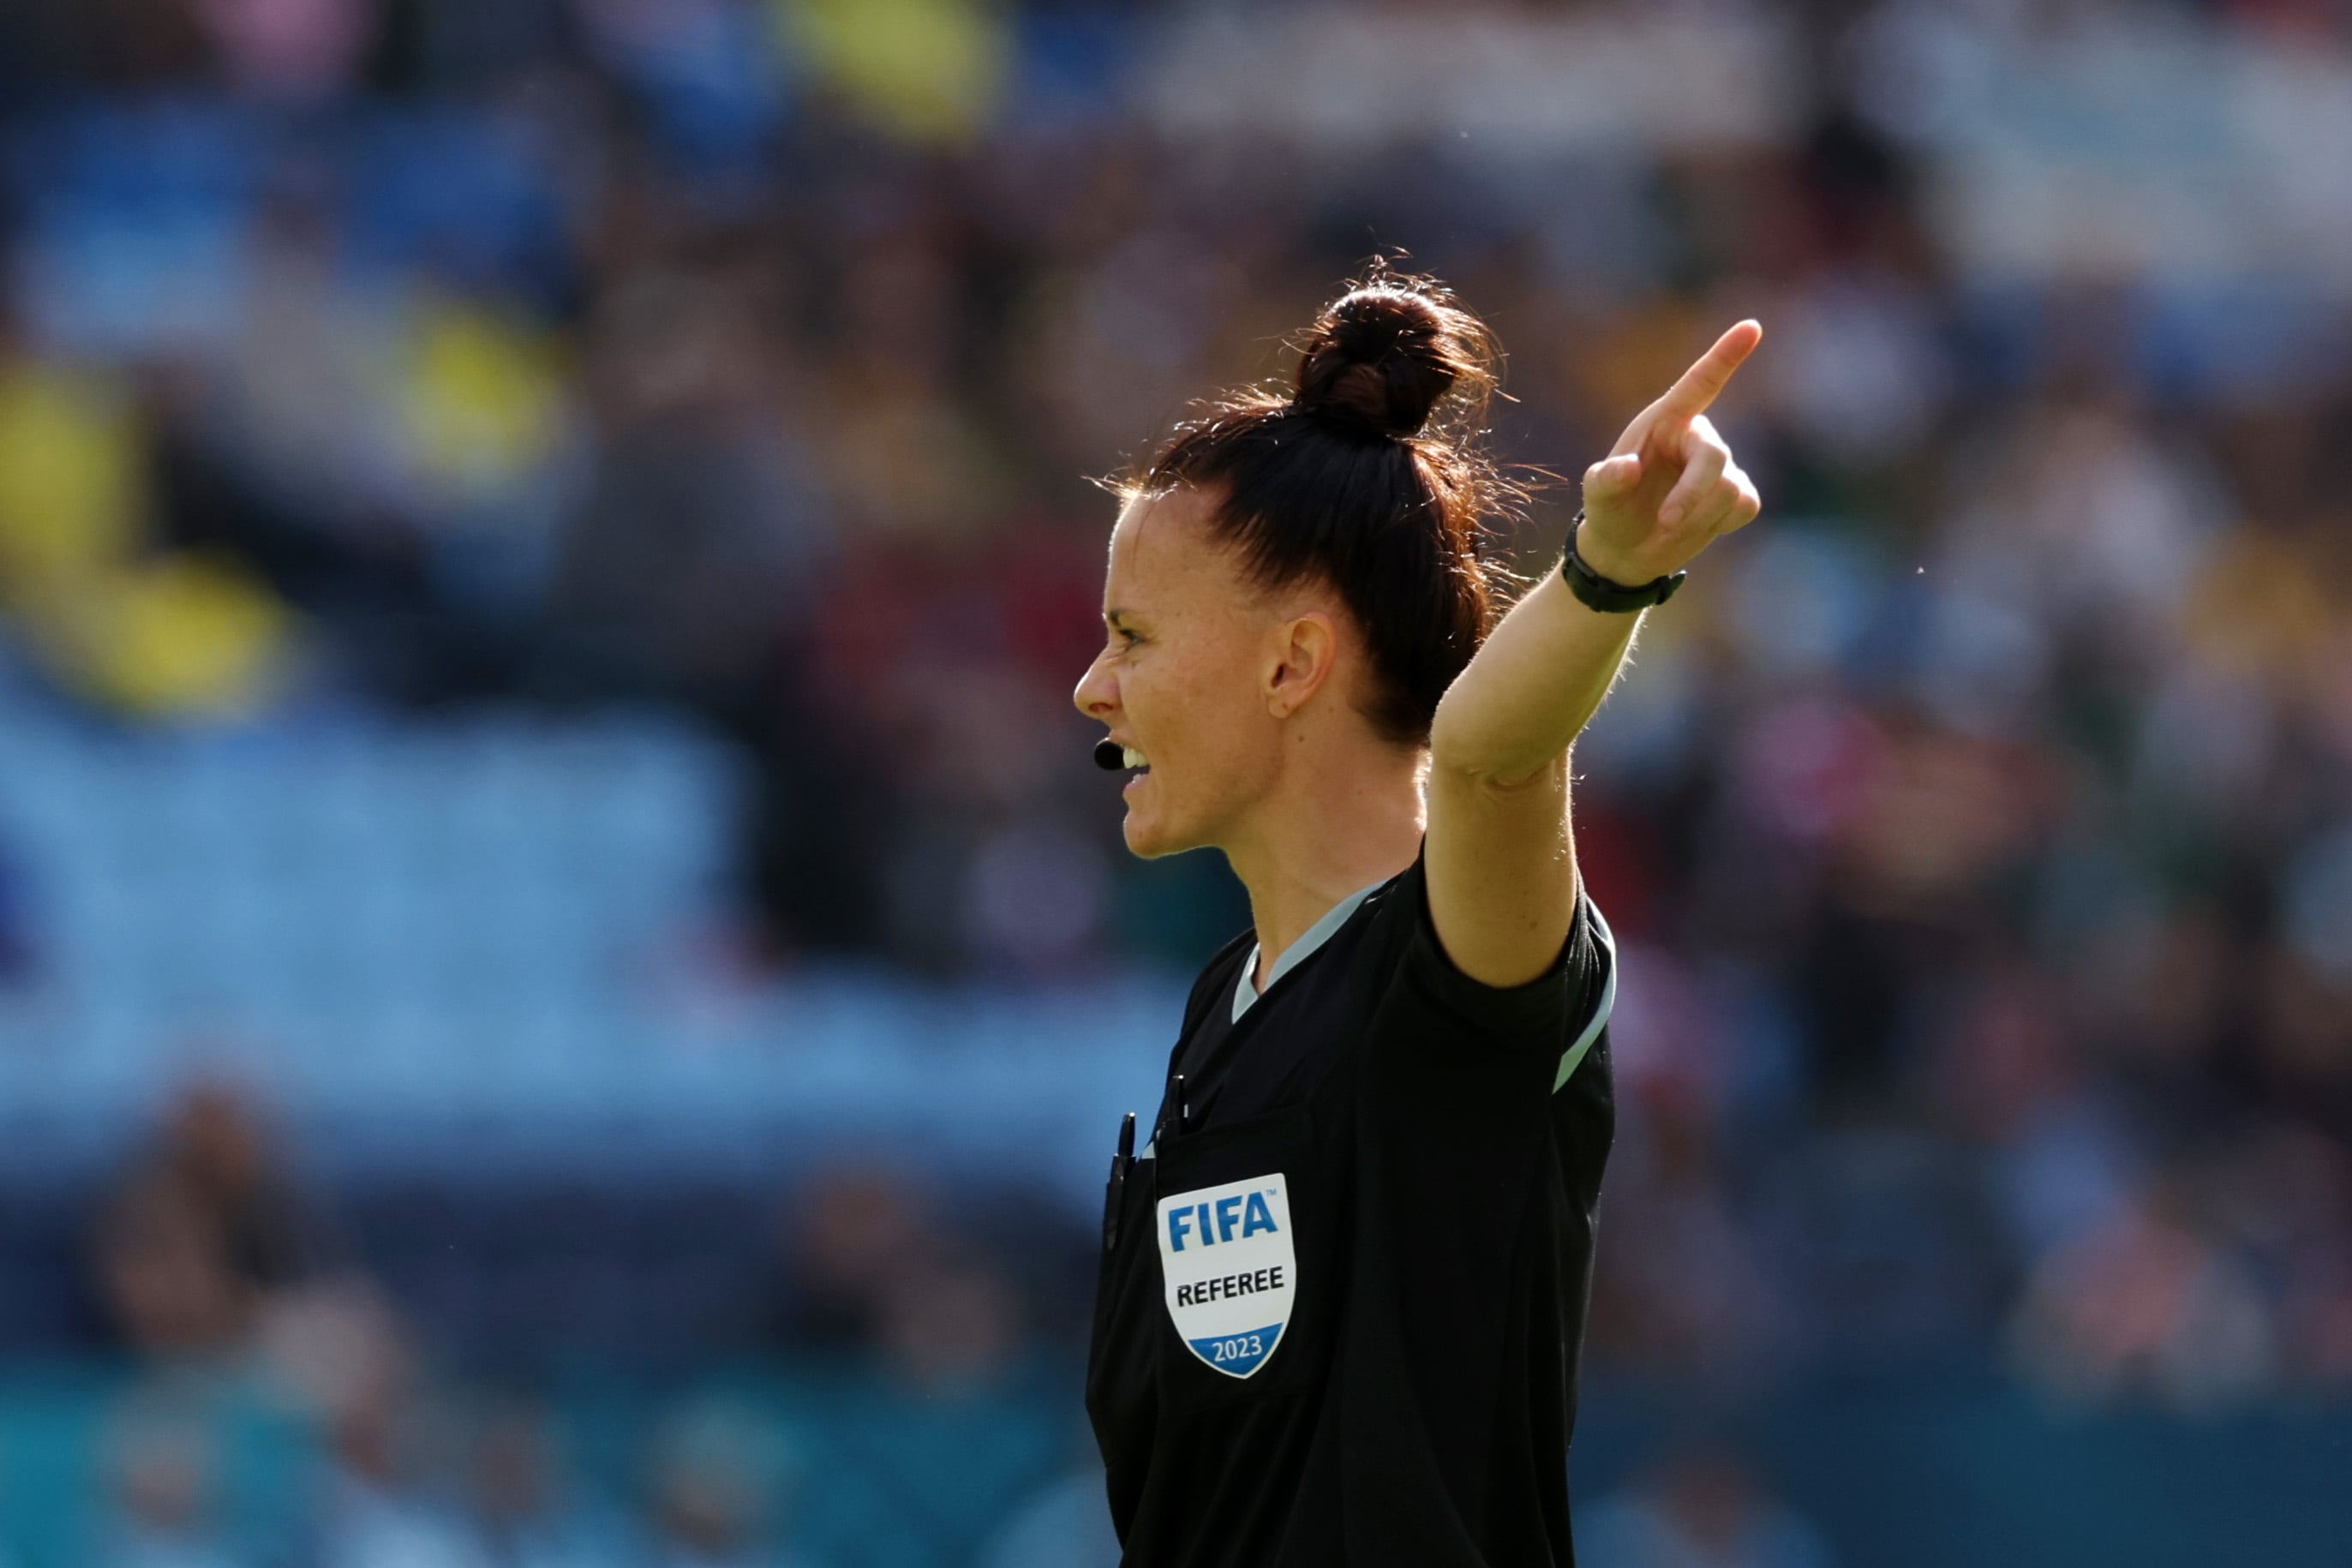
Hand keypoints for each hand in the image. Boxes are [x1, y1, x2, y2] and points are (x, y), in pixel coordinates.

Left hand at [1577, 320, 1763, 585]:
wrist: (1626, 549)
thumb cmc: (1610, 510)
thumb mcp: (1596, 495)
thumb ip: (1605, 480)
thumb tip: (1628, 468)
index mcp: (1665, 420)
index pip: (1700, 382)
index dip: (1725, 356)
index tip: (1752, 327)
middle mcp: (1697, 436)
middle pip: (1714, 457)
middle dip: (1691, 494)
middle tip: (1665, 523)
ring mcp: (1722, 465)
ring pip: (1728, 489)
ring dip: (1696, 517)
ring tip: (1667, 526)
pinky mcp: (1739, 494)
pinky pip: (1743, 506)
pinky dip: (1716, 525)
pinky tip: (1694, 526)